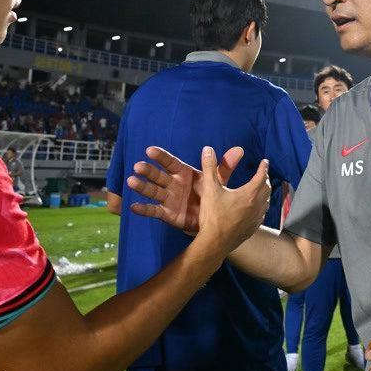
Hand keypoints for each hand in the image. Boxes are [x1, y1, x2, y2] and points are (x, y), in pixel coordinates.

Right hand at [126, 146, 244, 233]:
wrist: (212, 221)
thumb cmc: (212, 197)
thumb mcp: (219, 183)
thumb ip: (225, 167)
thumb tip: (240, 149)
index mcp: (184, 174)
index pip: (170, 162)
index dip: (160, 156)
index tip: (149, 150)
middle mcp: (174, 184)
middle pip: (159, 175)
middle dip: (148, 171)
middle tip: (138, 166)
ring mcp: (169, 199)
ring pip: (153, 191)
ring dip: (142, 187)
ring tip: (131, 181)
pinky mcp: (168, 213)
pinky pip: (154, 211)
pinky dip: (144, 209)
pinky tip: (133, 207)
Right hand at [191, 147, 270, 253]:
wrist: (215, 242)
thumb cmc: (213, 215)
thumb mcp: (210, 189)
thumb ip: (209, 168)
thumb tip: (208, 149)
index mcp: (249, 194)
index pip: (261, 177)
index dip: (263, 168)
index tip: (265, 162)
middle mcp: (256, 206)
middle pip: (266, 189)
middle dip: (265, 179)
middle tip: (263, 174)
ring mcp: (256, 219)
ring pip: (266, 202)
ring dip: (264, 193)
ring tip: (261, 189)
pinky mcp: (252, 229)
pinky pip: (261, 215)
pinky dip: (261, 207)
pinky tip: (256, 209)